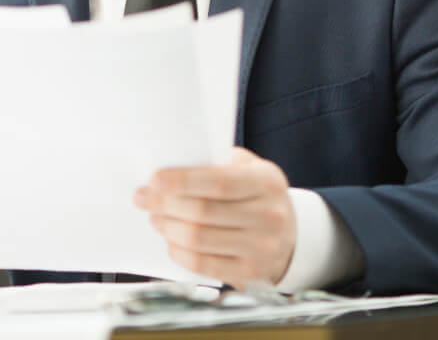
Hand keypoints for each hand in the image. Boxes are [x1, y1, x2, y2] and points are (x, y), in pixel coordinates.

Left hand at [134, 147, 295, 288]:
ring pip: (199, 239)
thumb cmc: (261, 196)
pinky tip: (170, 241)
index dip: (182, 180)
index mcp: (266, 182)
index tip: (155, 178)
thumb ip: (222, 163)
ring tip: (155, 217)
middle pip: (203, 212)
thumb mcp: (253, 170)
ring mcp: (260, 247)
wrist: (293, 237)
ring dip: (168, 228)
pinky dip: (179, 252)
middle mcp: (267, 215)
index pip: (219, 182)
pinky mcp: (249, 273)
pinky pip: (203, 265)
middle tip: (144, 198)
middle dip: (165, 204)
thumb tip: (176, 163)